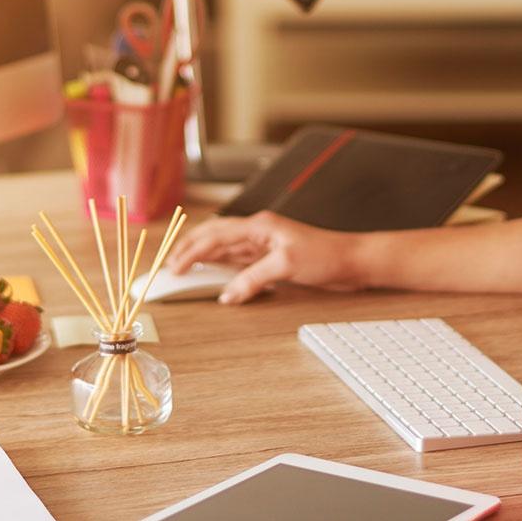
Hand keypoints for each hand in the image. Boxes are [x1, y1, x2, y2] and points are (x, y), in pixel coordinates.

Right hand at [164, 211, 366, 303]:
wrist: (352, 260)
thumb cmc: (325, 255)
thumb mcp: (286, 266)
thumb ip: (252, 279)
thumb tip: (226, 294)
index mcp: (258, 226)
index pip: (214, 236)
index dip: (190, 252)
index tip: (173, 268)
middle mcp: (257, 231)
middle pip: (214, 236)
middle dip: (189, 248)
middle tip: (169, 265)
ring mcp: (263, 244)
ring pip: (224, 248)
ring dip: (203, 257)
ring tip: (184, 269)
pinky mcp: (270, 257)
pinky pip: (238, 261)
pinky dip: (221, 267)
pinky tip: (213, 275)